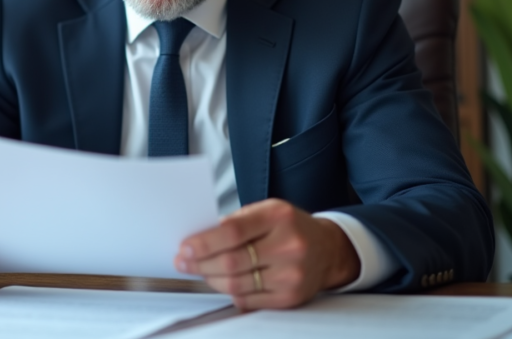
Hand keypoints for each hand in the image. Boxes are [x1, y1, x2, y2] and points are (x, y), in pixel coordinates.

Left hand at [174, 198, 359, 309]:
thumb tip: (198, 239)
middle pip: (232, 262)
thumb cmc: (289, 227)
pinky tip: (221, 282)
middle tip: (183, 262)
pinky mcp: (290, 298)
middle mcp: (289, 246)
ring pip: (236, 284)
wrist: (328, 250)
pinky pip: (248, 300)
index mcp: (279, 217)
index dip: (204, 243)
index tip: (185, 247)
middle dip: (200, 263)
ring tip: (200, 271)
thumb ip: (236, 221)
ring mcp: (291, 275)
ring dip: (211, 279)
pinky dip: (229, 292)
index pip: (233, 232)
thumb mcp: (266, 210)